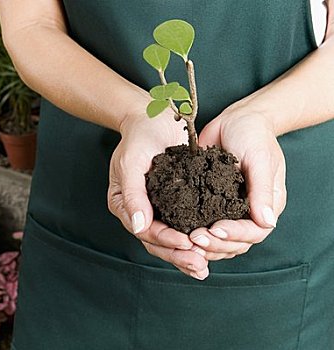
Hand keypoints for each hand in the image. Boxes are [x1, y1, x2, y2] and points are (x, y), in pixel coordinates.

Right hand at [108, 110, 208, 279]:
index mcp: (124, 204)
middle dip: (178, 256)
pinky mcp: (174, 203)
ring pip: (169, 240)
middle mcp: (139, 211)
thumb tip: (138, 226)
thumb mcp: (131, 162)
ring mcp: (157, 208)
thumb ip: (133, 194)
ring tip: (204, 267)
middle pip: (156, 242)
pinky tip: (210, 251)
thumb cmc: (139, 136)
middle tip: (199, 266)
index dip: (164, 240)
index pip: (144, 230)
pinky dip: (194, 240)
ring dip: (186, 255)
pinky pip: (183, 226)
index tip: (186, 244)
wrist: (153, 117)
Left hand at [189, 106, 286, 260]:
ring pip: (219, 241)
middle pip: (235, 243)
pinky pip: (204, 225)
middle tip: (194, 237)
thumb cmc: (254, 134)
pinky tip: (179, 233)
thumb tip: (267, 222)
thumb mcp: (260, 158)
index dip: (235, 236)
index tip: (215, 230)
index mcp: (266, 204)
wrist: (236, 118)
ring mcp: (229, 210)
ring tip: (185, 240)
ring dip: (204, 245)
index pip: (254, 232)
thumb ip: (262, 190)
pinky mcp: (210, 203)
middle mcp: (248, 212)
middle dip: (215, 244)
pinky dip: (193, 232)